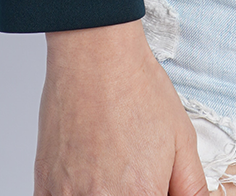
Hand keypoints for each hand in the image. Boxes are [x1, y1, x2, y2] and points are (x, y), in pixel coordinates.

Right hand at [35, 18, 208, 195]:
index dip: (156, 192)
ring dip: (104, 191)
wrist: (95, 53)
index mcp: (141, 194)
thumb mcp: (181, 138)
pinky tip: (86, 173)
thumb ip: (191, 186)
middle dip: (134, 192)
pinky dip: (75, 193)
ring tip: (111, 165)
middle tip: (133, 168)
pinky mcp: (44, 186)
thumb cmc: (137, 88)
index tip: (155, 182)